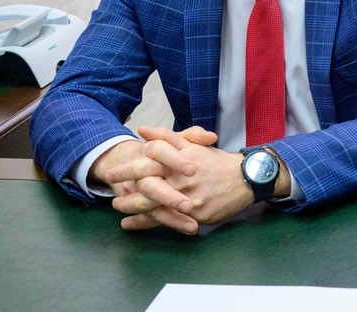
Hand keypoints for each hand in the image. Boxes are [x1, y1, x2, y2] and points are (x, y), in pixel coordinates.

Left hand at [104, 126, 254, 234]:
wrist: (245, 178)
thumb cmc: (216, 161)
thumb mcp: (192, 144)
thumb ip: (166, 136)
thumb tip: (142, 130)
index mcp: (177, 161)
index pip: (146, 165)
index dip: (126, 170)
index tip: (111, 173)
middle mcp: (180, 180)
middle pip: (145, 189)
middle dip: (125, 195)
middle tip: (112, 199)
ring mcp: (187, 199)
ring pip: (153, 207)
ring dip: (132, 211)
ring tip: (119, 212)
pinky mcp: (194, 215)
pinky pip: (166, 221)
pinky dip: (146, 224)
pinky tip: (132, 225)